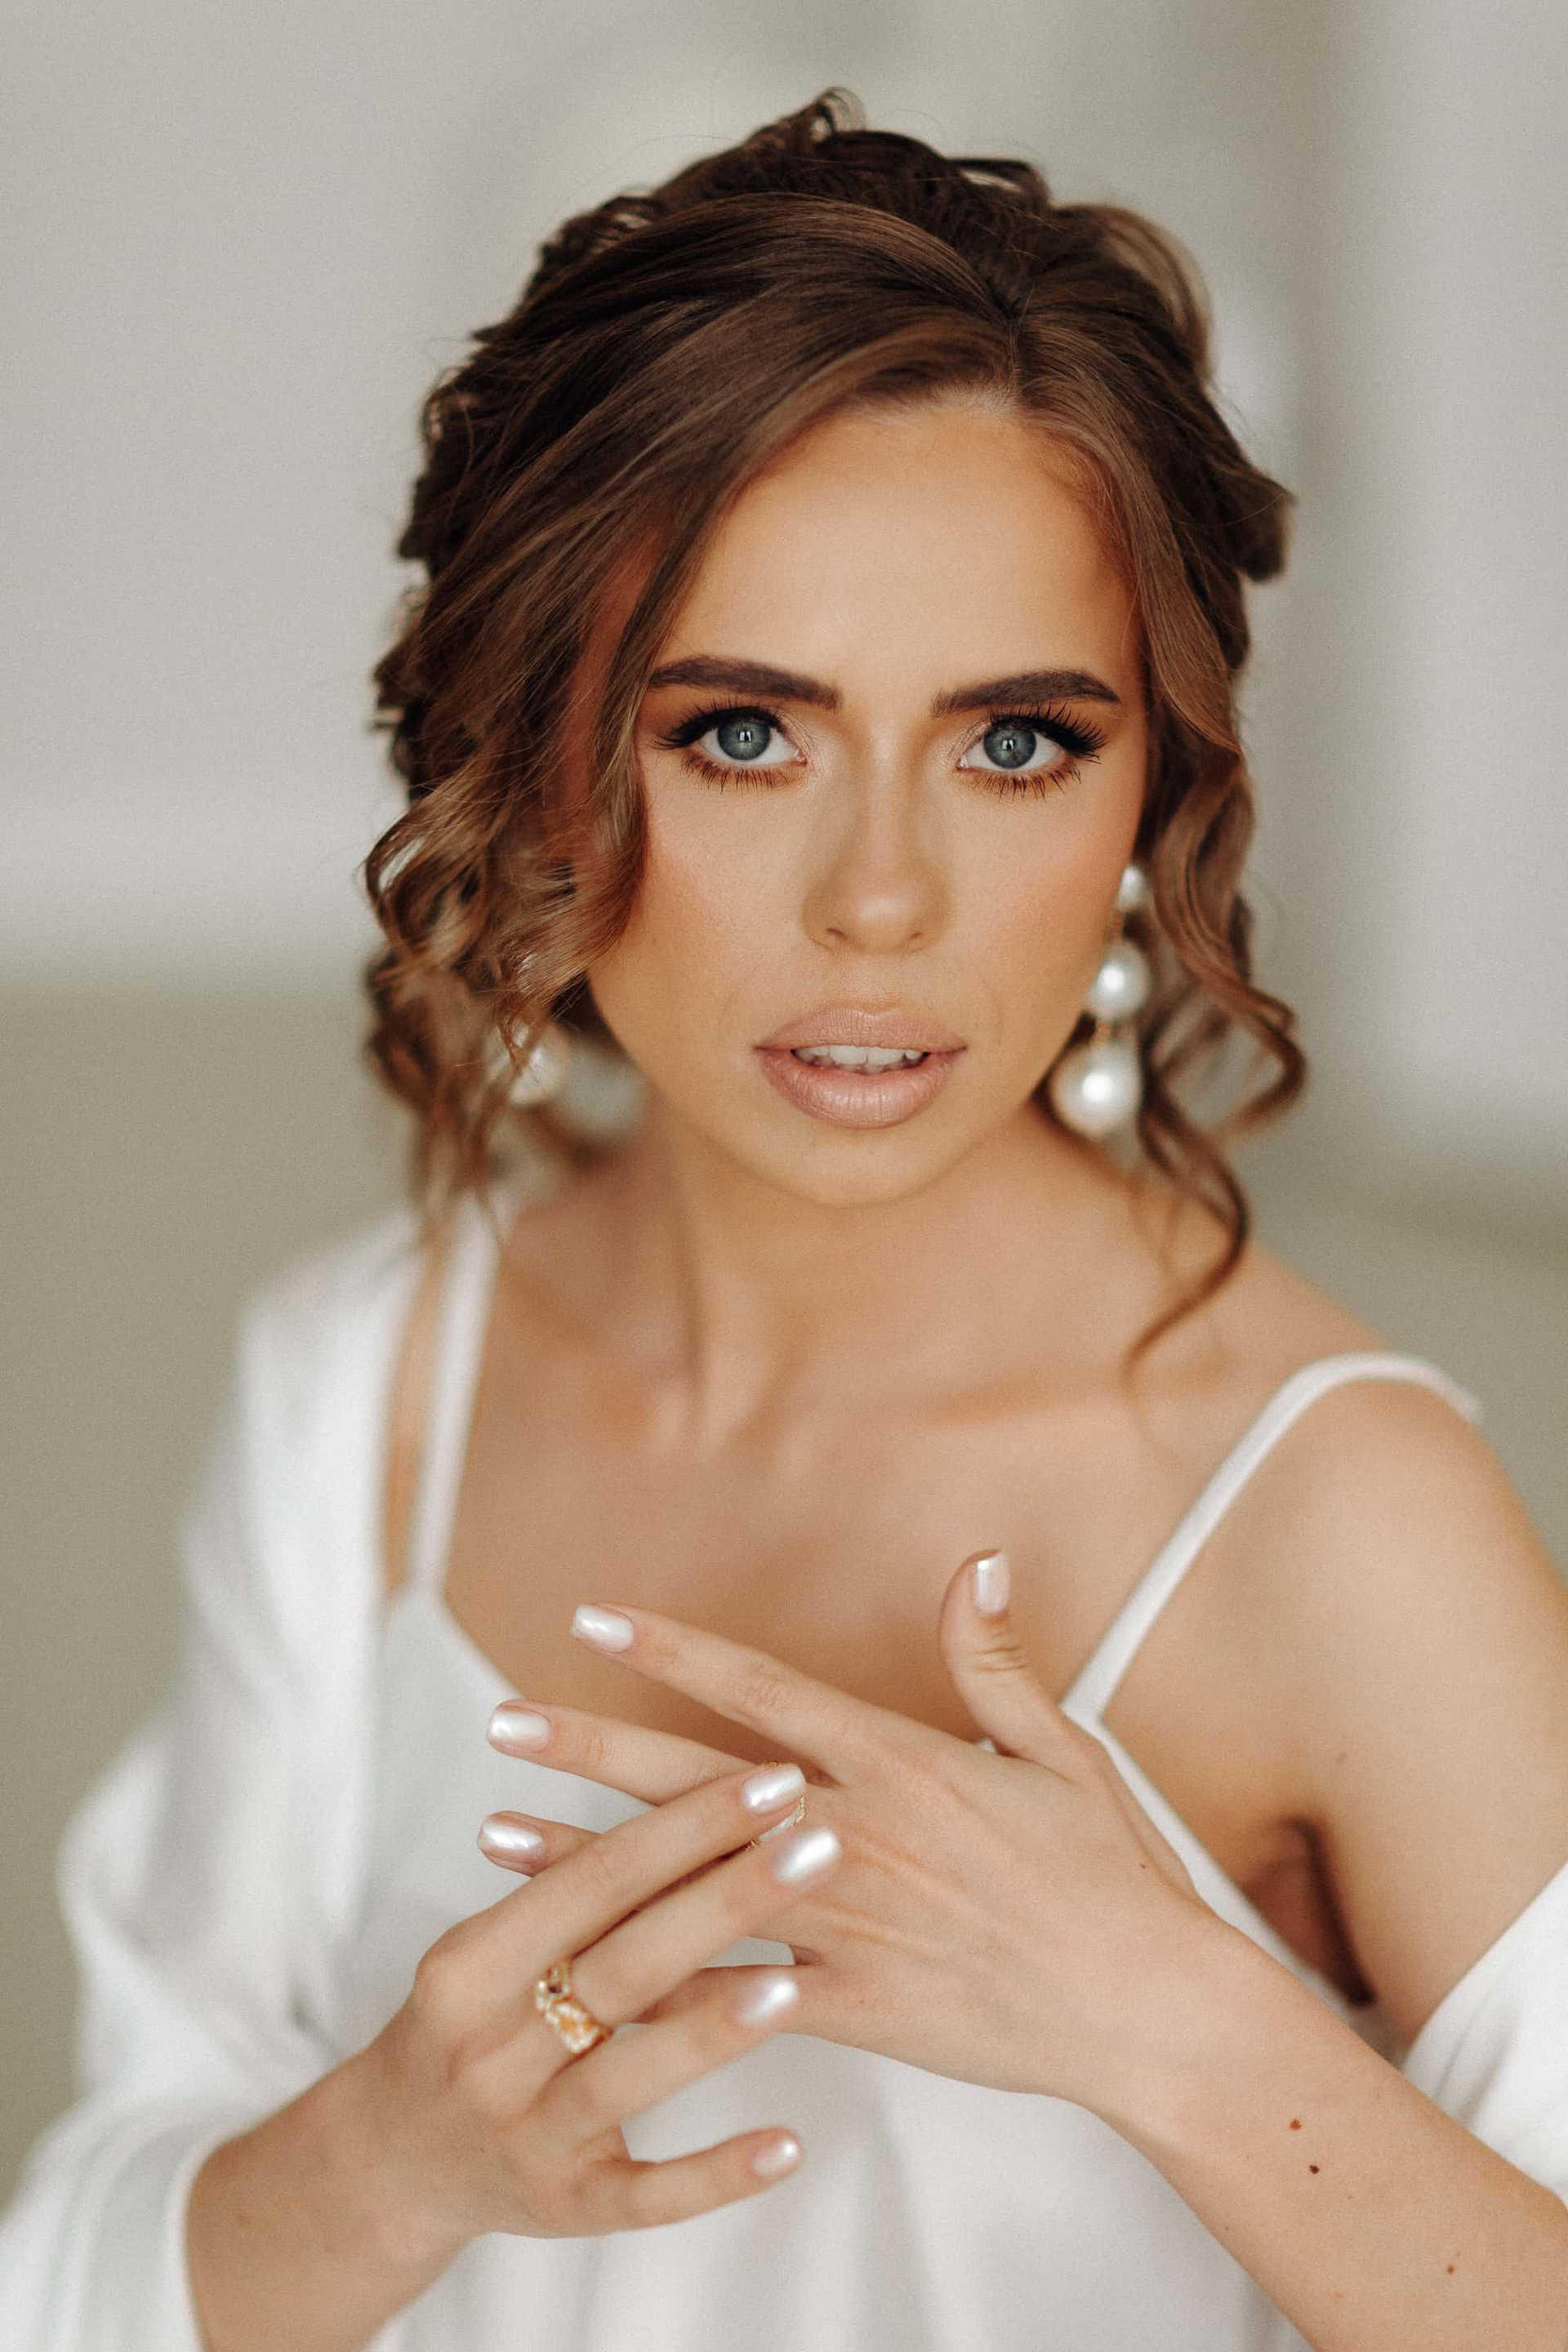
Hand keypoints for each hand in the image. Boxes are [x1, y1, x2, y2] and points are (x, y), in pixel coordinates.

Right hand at [350, 1759, 840, 2262]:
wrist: (390, 2161)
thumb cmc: (468, 2022)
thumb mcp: (487, 1950)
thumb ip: (570, 1890)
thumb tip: (686, 1788)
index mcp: (470, 1966)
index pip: (592, 1882)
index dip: (684, 1827)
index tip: (772, 1780)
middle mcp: (490, 2052)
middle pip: (622, 1966)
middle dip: (727, 1899)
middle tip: (821, 1844)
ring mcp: (529, 2138)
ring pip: (629, 2076)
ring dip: (712, 2031)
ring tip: (795, 1985)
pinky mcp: (568, 2211)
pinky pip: (651, 2196)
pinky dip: (719, 2173)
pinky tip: (791, 2145)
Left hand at [484, 1551, 1218, 2118]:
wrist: (1144, 2007)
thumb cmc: (1110, 1873)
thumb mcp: (1063, 1748)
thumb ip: (994, 1661)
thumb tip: (977, 1562)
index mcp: (897, 1761)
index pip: (758, 1688)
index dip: (670, 1648)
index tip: (593, 1616)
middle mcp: (853, 1835)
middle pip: (694, 1780)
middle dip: (591, 1747)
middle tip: (503, 1721)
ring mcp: (843, 1926)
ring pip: (688, 1887)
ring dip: (588, 1863)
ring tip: (498, 1840)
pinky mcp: (849, 2007)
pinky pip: (735, 1995)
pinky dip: (657, 1981)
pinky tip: (585, 1971)